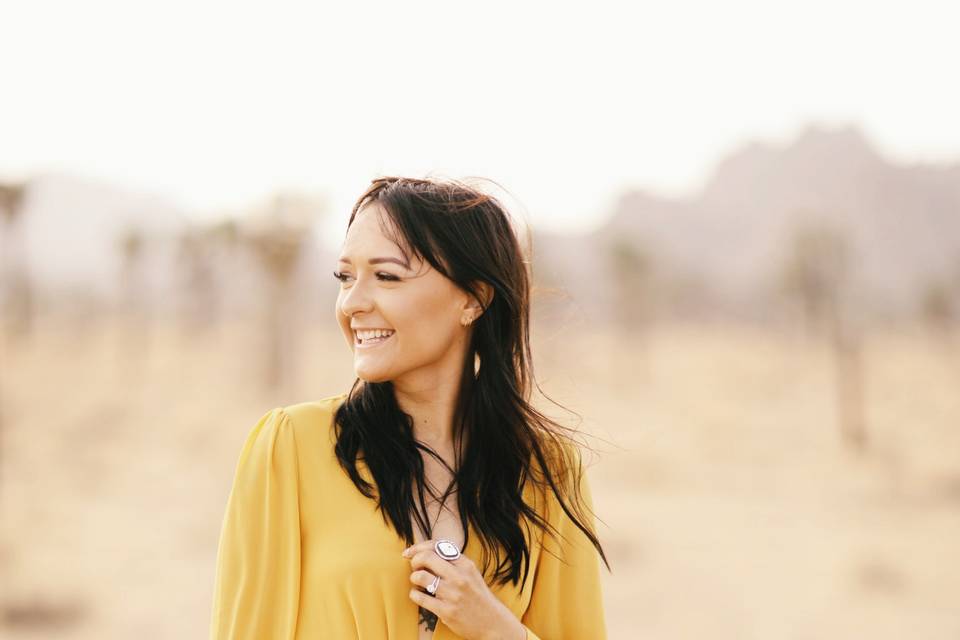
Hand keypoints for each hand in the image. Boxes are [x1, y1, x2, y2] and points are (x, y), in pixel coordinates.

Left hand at [402, 539, 525, 639]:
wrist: (492, 622)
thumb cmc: (478, 596)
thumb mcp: (471, 573)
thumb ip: (453, 562)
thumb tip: (426, 552)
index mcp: (466, 564)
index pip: (437, 546)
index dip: (418, 547)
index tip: (409, 552)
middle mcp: (459, 577)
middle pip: (426, 558)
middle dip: (414, 561)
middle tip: (415, 567)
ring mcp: (453, 594)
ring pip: (420, 577)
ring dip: (414, 578)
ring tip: (418, 583)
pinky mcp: (446, 611)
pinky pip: (420, 598)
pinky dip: (414, 594)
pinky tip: (418, 595)